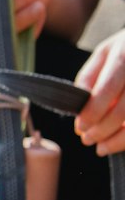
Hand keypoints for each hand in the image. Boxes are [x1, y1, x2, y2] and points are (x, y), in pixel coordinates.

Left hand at [75, 31, 124, 155]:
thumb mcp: (106, 52)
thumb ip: (90, 76)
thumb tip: (79, 105)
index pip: (108, 88)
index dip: (93, 111)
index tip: (80, 127)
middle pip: (123, 109)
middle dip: (102, 129)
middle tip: (87, 139)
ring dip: (118, 140)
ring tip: (101, 147)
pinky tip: (118, 142)